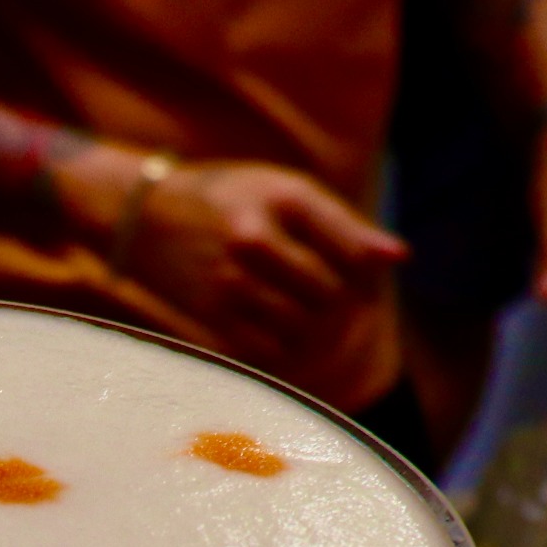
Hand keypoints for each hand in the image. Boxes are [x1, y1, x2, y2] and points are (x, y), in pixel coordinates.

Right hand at [112, 159, 406, 355]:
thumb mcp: (288, 194)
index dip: (371, 280)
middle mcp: (255, 241)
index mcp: (284, 201)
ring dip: (320, 336)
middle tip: (341, 311)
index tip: (364, 285)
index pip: (354, 257)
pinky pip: (271, 351)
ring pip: (303, 329)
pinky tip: (285, 336)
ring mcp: (230, 283)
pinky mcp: (213, 318)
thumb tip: (400, 259)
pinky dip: (289, 351)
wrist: (146, 217)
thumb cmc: (232, 201)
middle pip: (331, 296)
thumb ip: (344, 226)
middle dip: (347, 310)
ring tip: (315, 325)